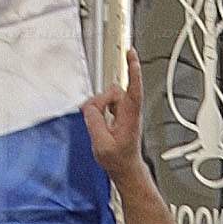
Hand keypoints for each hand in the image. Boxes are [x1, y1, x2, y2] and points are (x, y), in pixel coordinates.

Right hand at [82, 48, 148, 180]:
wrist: (125, 169)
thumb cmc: (118, 160)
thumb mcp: (102, 144)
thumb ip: (94, 122)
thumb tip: (89, 107)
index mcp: (130, 116)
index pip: (133, 88)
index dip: (133, 70)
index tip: (131, 54)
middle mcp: (130, 111)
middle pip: (114, 91)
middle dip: (100, 101)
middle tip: (93, 117)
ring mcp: (126, 113)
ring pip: (109, 97)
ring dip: (99, 107)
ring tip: (98, 125)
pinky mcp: (121, 115)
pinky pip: (107, 104)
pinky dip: (100, 108)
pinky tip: (98, 119)